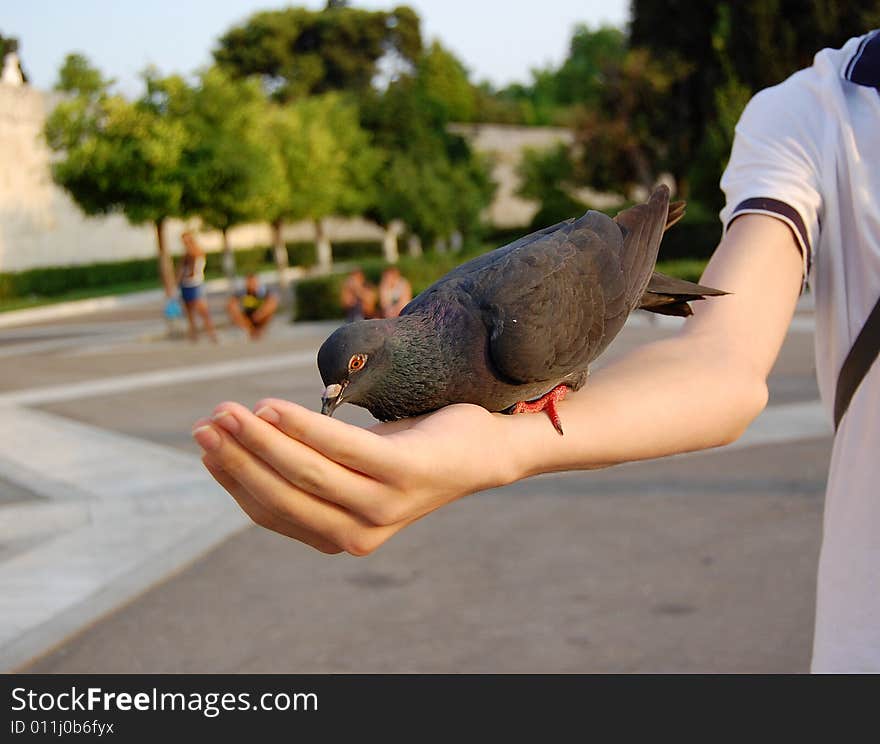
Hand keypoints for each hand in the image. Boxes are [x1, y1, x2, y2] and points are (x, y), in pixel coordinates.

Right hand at [192, 399, 521, 555]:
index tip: (205, 444)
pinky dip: (302, 426)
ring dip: (260, 441)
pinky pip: (343, 448)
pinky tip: (271, 407)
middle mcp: (359, 532)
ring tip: (227, 411)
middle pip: (283, 495)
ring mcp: (384, 506)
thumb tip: (241, 447)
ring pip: (307, 473)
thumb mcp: (349, 469)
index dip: (234, 478)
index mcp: (339, 537)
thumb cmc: (405, 455)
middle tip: (205, 422)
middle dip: (237, 458)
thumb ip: (305, 472)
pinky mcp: (404, 472)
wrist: (480, 451)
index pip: (271, 512)